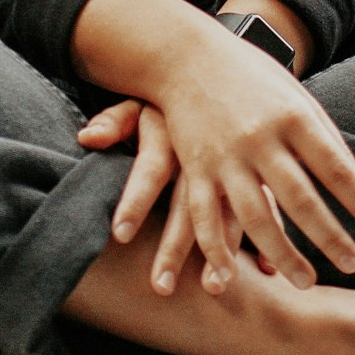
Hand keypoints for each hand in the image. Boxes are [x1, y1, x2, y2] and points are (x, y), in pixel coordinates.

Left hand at [78, 96, 270, 274]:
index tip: (120, 235)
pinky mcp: (263, 171)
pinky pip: (269, 206)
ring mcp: (238, 161)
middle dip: (174, 245)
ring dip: (222, 250)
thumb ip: (115, 121)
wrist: (227, 67)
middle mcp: (205, 150)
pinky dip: (268, 239)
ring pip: (231, 209)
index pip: (151, 166)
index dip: (135, 198)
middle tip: (160, 288)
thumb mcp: (145, 100)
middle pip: (189, 201)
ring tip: (213, 288)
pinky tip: (267, 270)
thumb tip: (85, 138)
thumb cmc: (176, 94)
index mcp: (173, 131)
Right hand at [147, 31, 354, 296]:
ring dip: (283, 254)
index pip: (334, 166)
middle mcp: (259, 137)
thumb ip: (328, 140)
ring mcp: (225, 155)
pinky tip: (232, 277)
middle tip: (353, 264)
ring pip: (256, 216)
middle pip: (300, 198)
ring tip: (306, 282)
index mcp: (291, 116)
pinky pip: (206, 216)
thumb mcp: (295, 96)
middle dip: (330, 236)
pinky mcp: (195, 167)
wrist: (184, 54)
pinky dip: (217, 250)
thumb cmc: (251, 76)